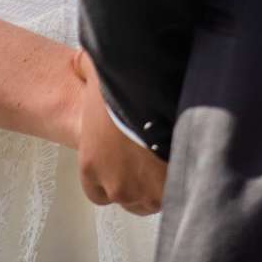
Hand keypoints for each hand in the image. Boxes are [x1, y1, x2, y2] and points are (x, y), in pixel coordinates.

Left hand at [71, 50, 166, 215]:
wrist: (152, 95)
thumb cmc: (123, 86)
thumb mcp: (96, 74)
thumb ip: (84, 70)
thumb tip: (77, 60)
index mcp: (90, 164)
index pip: (96, 191)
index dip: (112, 179)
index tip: (125, 165)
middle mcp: (114, 185)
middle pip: (126, 199)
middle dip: (138, 184)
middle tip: (151, 161)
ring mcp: (142, 192)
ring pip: (151, 201)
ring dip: (158, 187)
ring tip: (169, 164)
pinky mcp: (167, 192)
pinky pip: (173, 196)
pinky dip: (177, 184)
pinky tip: (183, 164)